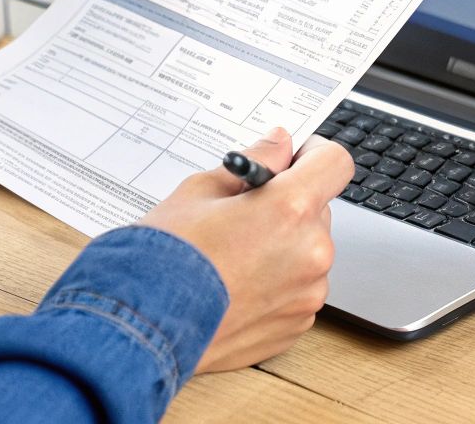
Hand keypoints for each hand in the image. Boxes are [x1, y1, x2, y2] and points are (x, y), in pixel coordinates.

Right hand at [137, 128, 354, 372]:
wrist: (140, 329)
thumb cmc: (163, 260)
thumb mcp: (200, 191)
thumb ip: (254, 164)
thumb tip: (278, 145)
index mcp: (290, 210)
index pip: (334, 163)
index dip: (313, 156)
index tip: (292, 161)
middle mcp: (311, 253)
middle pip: (318, 211)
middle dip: (288, 207)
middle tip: (244, 215)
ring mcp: (307, 294)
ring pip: (308, 253)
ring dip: (284, 248)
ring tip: (233, 258)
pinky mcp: (297, 325)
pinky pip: (298, 290)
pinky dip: (276, 284)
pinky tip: (236, 287)